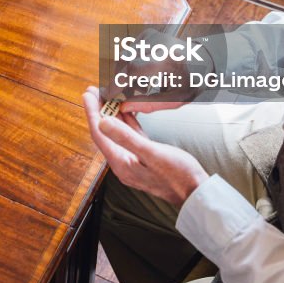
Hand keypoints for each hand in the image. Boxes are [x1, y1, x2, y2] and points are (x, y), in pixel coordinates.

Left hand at [83, 87, 207, 207]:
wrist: (196, 192)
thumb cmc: (177, 175)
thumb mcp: (151, 153)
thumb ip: (126, 138)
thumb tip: (102, 122)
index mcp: (121, 163)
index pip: (99, 134)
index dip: (92, 112)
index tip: (87, 94)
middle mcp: (123, 163)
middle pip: (106, 132)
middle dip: (99, 111)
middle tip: (95, 90)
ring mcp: (134, 160)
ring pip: (118, 133)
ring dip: (112, 115)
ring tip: (108, 96)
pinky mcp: (145, 157)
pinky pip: (131, 136)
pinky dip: (127, 122)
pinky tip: (127, 111)